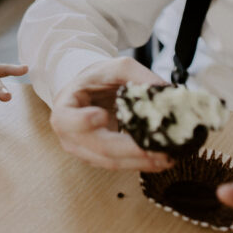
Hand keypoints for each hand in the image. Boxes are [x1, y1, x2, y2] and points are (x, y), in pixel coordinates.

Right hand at [49, 56, 171, 171]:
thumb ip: (139, 76)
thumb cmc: (101, 78)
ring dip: (139, 162)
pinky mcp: (99, 158)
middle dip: (130, 150)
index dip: (82, 122)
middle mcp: (70, 134)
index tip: (102, 115)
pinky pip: (119, 165)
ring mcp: (83, 150)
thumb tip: (167, 93)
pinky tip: (160, 160)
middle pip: (98, 147)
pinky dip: (140, 163)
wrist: (94, 91)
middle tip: (157, 148)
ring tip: (167, 157)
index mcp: (65, 107)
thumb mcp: (117, 68)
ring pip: (111, 162)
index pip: (66, 120)